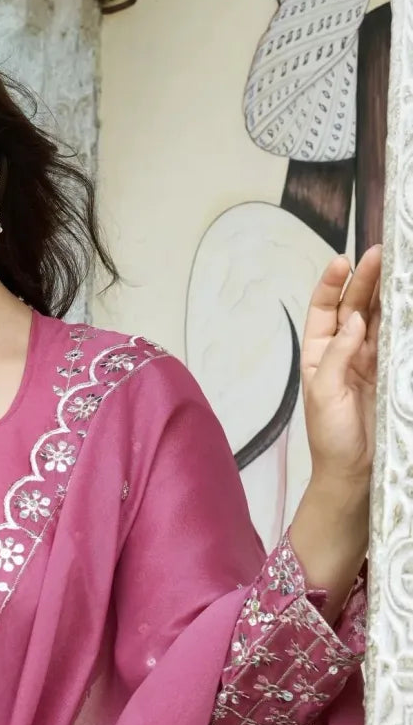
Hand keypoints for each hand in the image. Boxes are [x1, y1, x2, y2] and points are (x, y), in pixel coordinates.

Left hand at [302, 244, 380, 489]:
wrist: (355, 472)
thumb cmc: (330, 437)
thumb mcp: (323, 395)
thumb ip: (337, 356)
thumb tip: (352, 320)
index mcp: (319, 354)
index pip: (324, 310)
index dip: (332, 284)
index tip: (342, 262)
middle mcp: (344, 351)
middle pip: (356, 306)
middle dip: (367, 278)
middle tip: (381, 252)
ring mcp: (371, 358)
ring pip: (380, 317)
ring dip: (388, 292)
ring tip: (399, 264)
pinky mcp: (393, 369)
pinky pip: (398, 337)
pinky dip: (404, 317)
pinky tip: (409, 298)